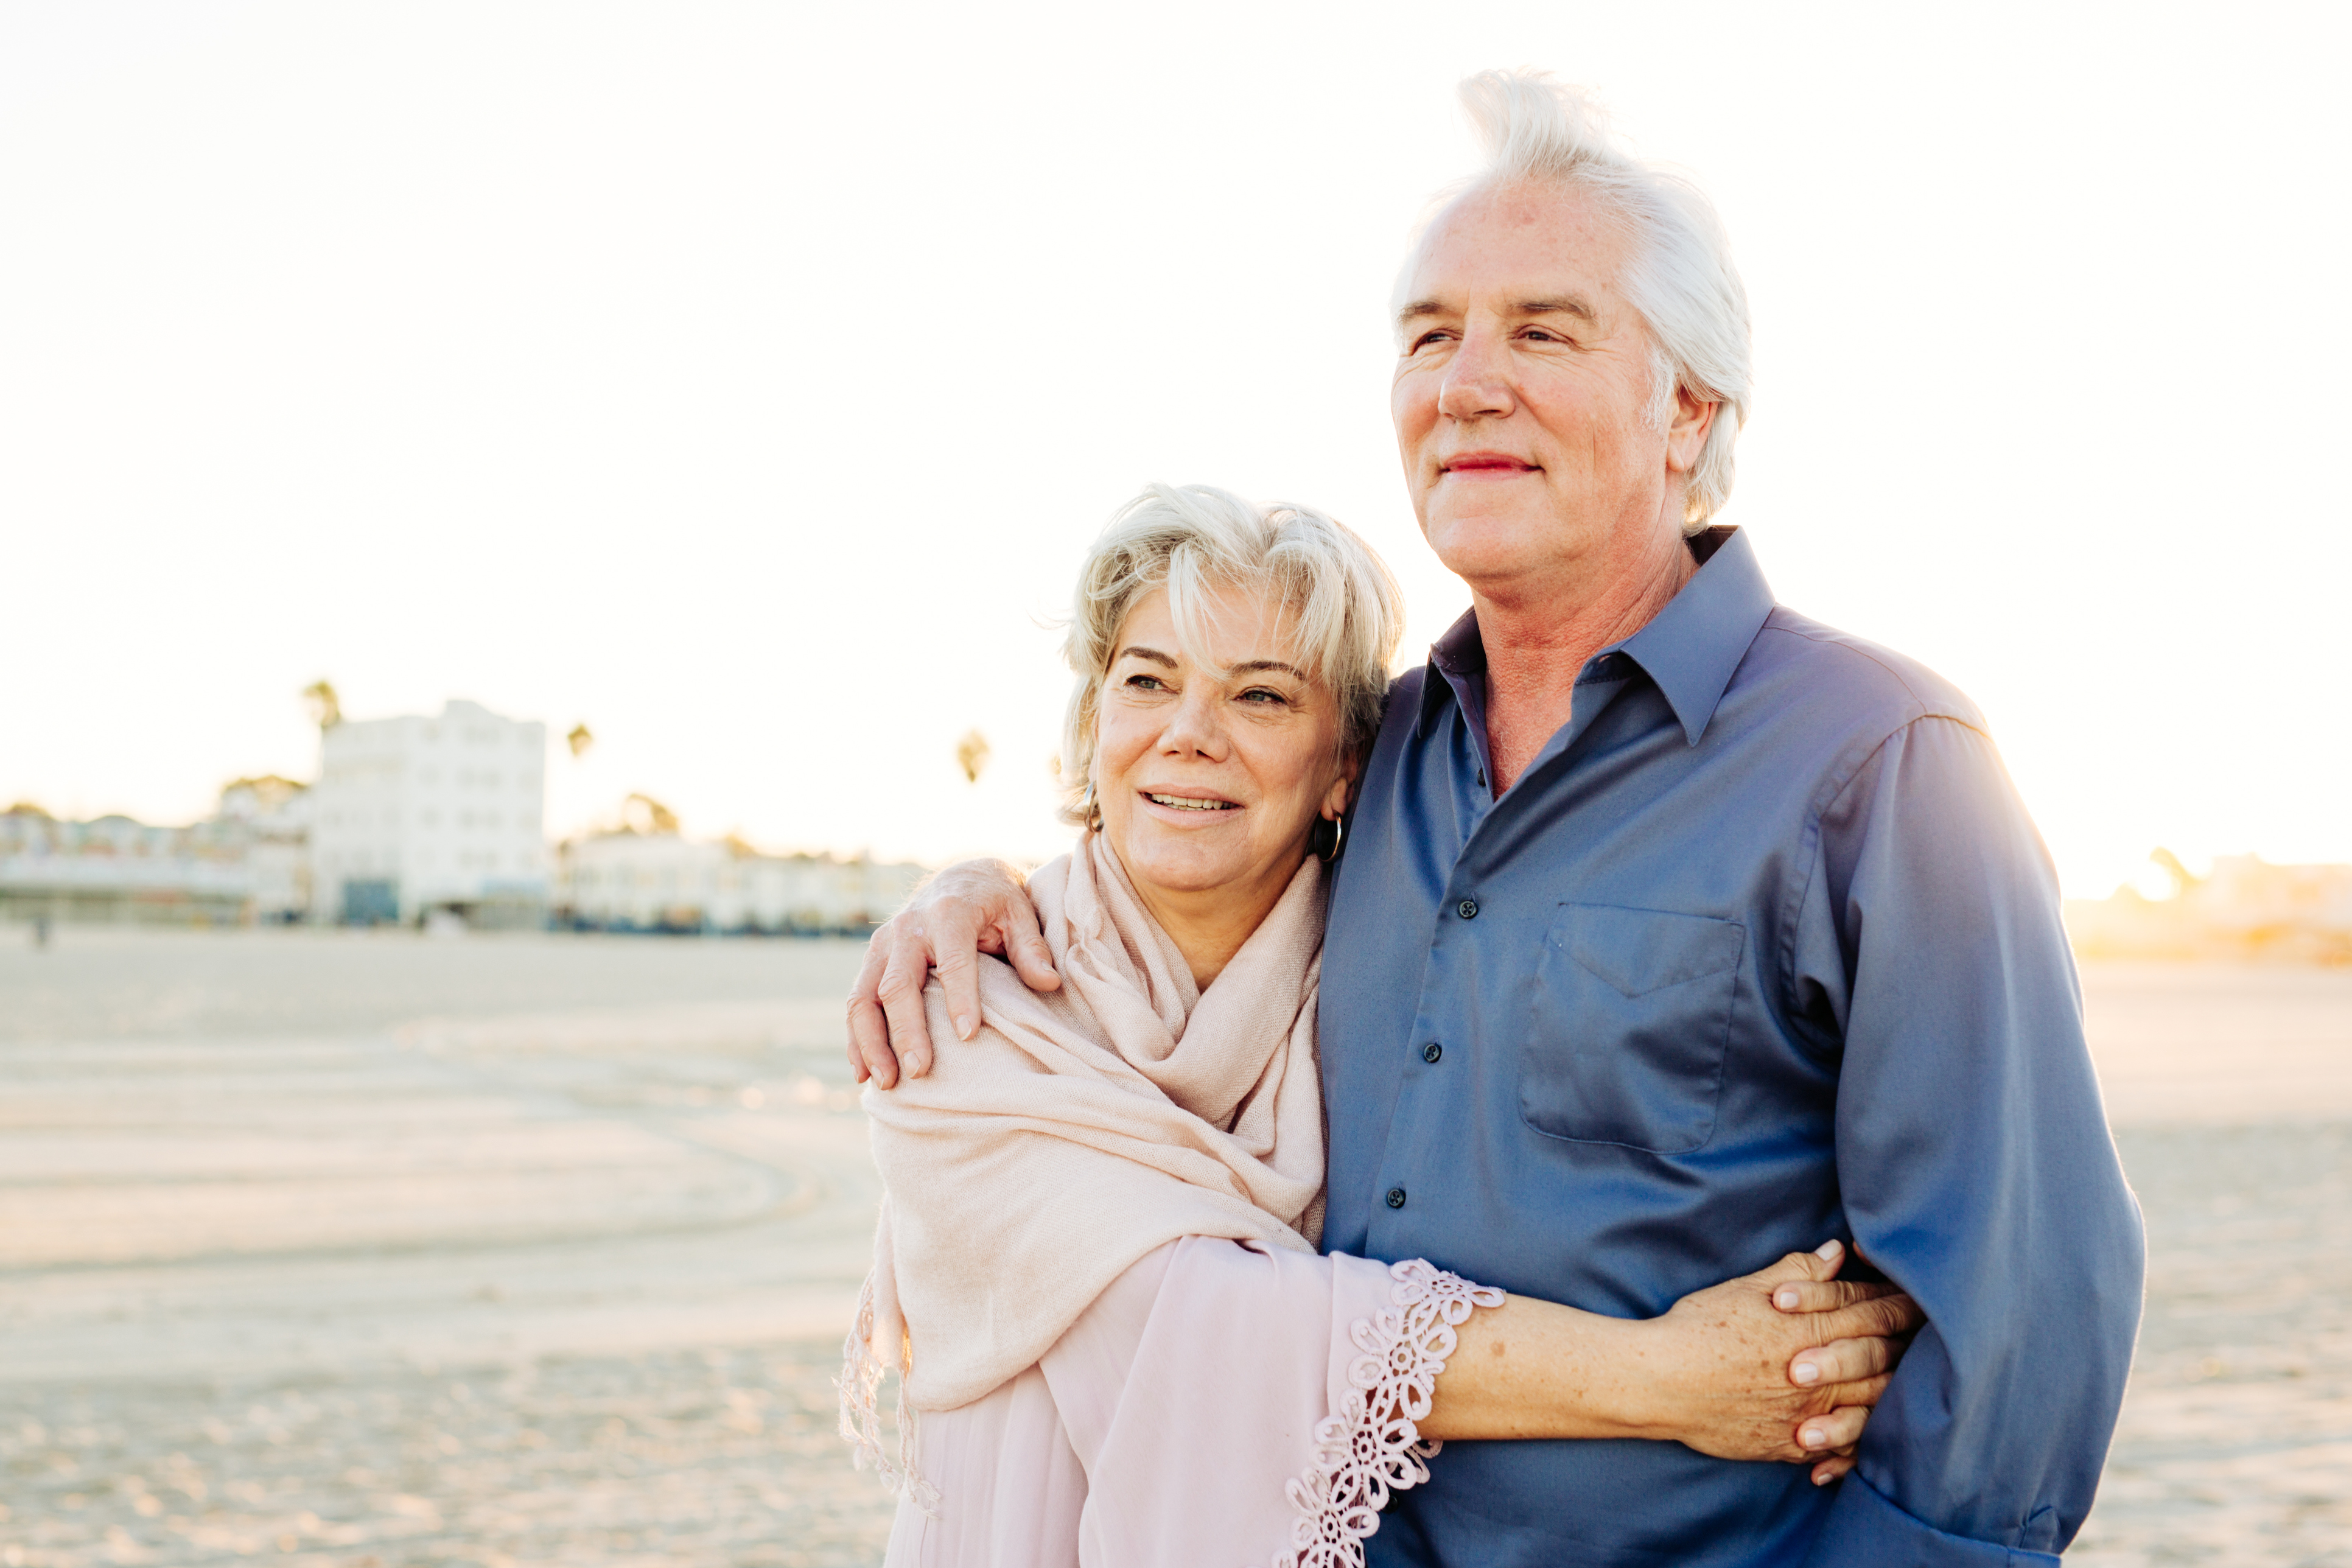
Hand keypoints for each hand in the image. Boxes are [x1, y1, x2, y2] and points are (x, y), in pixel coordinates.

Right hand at [845, 859, 1055, 1086]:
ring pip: (864, 997)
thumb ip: (1031, 948)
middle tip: (920, 1072)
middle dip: (906, 1031)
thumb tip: (1048, 983)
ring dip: (871, 1043)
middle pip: (898, 984)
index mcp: (949, 913)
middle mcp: (908, 928)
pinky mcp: (872, 961)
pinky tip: (863, 1074)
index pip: (953, 960)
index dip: (960, 998)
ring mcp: (883, 944)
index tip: (969, 1035)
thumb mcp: (1020, 913)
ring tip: (887, 1083)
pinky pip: (855, 1002)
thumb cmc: (995, 903)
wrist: (960, 878)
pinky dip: (856, 1040)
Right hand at [1633, 1240, 1920, 1483]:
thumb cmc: (1699, 1328)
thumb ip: (1798, 1271)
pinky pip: (1841, 1451)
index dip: (1898, 1300)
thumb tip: (1835, 1253)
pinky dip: (1858, 1445)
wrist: (1662, 1382)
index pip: (1872, 1310)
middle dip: (1910, 1345)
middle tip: (1932, 1337)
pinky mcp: (1791, 1445)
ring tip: (1909, 1387)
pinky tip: (1866, 1440)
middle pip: (1884, 1359)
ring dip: (1894, 1395)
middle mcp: (1821, 1373)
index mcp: (1812, 1328)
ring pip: (1873, 1407)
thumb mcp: (1746, 1288)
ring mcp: (1810, 1414)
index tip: (1916, 1294)